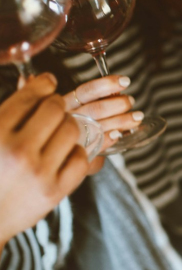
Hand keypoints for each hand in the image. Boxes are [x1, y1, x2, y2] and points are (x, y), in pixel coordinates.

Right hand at [0, 74, 88, 246]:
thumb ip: (11, 111)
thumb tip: (35, 77)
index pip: (29, 97)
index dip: (43, 85)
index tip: (49, 83)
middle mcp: (17, 151)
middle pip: (56, 109)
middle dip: (58, 106)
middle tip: (55, 110)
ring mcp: (39, 172)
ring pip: (73, 131)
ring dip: (70, 128)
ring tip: (61, 132)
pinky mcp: (56, 191)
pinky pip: (82, 159)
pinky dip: (79, 153)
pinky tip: (67, 154)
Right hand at [63, 75, 136, 153]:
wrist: (60, 154)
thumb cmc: (75, 125)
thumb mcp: (81, 108)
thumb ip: (98, 100)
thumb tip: (120, 94)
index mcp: (67, 103)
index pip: (86, 91)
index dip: (106, 85)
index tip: (125, 81)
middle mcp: (68, 118)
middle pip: (95, 109)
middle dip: (118, 104)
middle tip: (131, 101)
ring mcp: (73, 136)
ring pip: (99, 126)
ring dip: (121, 120)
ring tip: (137, 117)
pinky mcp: (79, 151)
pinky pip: (96, 144)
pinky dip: (110, 138)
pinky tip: (119, 134)